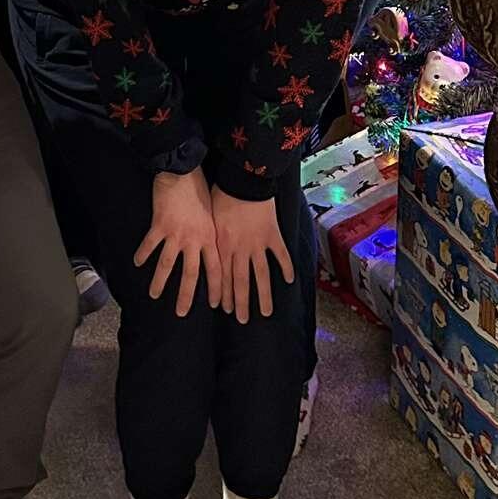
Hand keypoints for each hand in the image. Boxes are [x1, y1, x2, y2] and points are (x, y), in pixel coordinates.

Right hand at [134, 169, 220, 318]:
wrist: (183, 170)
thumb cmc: (202, 189)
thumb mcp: (214, 214)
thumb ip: (212, 234)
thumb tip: (213, 251)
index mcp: (210, 238)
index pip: (216, 270)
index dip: (216, 289)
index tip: (215, 305)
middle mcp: (194, 240)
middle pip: (190, 275)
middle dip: (185, 296)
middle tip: (181, 313)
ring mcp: (175, 234)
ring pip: (167, 265)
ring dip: (159, 282)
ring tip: (154, 296)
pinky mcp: (159, 225)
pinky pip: (150, 245)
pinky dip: (143, 255)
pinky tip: (137, 264)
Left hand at [210, 185, 294, 322]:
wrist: (242, 178)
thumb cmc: (221, 194)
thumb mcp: (210, 218)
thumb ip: (212, 237)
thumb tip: (207, 250)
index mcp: (222, 245)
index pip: (222, 276)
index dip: (223, 294)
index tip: (223, 309)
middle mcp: (239, 249)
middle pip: (240, 282)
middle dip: (240, 303)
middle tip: (242, 320)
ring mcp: (257, 243)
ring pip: (261, 275)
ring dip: (263, 295)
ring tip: (265, 312)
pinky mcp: (273, 234)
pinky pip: (280, 255)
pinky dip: (286, 267)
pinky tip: (289, 280)